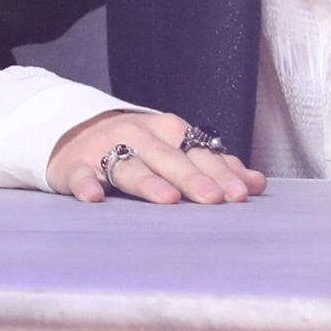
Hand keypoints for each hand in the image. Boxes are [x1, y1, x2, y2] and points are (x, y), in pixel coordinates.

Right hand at [46, 108, 266, 204]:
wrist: (75, 132)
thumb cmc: (138, 147)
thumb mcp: (174, 150)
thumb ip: (213, 166)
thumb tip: (257, 184)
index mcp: (168, 131)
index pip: (199, 151)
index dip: (221, 172)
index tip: (241, 194)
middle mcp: (139, 135)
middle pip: (169, 158)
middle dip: (192, 178)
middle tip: (214, 199)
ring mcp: (104, 148)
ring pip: (128, 165)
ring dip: (148, 181)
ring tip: (167, 199)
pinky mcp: (73, 164)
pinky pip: (79, 174)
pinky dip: (86, 184)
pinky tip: (94, 198)